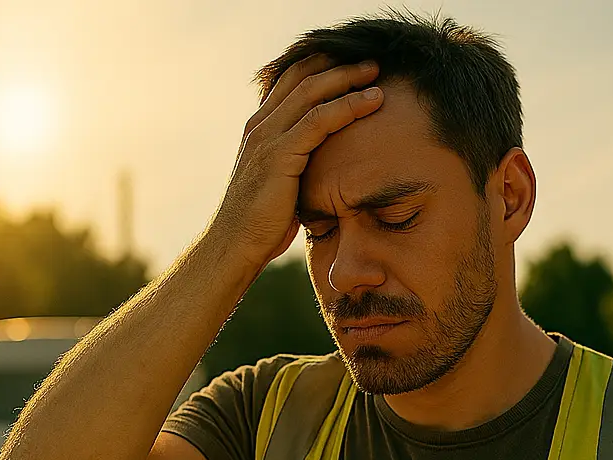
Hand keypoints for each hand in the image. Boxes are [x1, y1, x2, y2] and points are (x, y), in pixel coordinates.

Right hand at [206, 54, 383, 272]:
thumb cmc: (261, 224)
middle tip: (370, 61)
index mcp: (260, 129)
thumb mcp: (281, 186)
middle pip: (301, 77)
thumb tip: (322, 167)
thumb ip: (296, 166)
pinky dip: (348, 106)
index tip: (351, 64)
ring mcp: (268, 137)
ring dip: (347, 78)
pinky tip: (372, 101)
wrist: (236, 245)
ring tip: (376, 73)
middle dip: (337, 64)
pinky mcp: (280, 154)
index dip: (320, 67)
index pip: (290, 83)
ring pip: (312, 92)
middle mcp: (261, 125)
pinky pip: (319, 119)